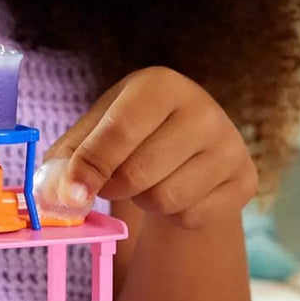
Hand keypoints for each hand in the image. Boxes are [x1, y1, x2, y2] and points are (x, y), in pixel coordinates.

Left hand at [45, 66, 257, 230]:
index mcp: (159, 85)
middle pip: (138, 173)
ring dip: (144, 200)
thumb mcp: (94, 132)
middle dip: (114, 187)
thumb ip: (66, 161)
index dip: (90, 167)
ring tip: (149, 179)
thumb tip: (55, 198)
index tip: (72, 195)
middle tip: (113, 179)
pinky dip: (173, 214)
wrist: (190, 147)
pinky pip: (191, 216)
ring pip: (165, 199)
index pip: (119, 131)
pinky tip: (178, 189)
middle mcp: (201, 108)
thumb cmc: (132, 135)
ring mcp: (229, 144)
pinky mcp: (244, 179)